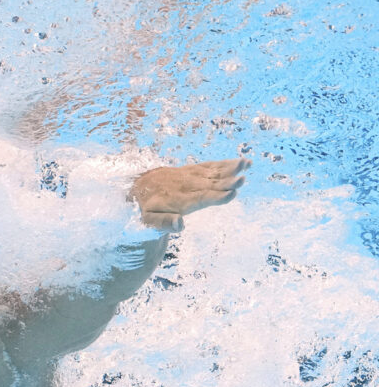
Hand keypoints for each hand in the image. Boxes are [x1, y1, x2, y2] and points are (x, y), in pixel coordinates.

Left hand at [130, 158, 251, 230]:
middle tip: (243, 177)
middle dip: (228, 181)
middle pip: (212, 184)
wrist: (139, 186)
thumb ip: (163, 223)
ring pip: (214, 172)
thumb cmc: (146, 208)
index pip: (202, 198)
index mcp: (180, 200)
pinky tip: (241, 161)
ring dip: (231, 168)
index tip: (232, 193)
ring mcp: (192, 176)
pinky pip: (211, 166)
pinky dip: (226, 163)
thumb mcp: (148, 221)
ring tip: (247, 163)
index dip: (217, 197)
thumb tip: (180, 224)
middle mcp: (188, 186)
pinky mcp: (194, 170)